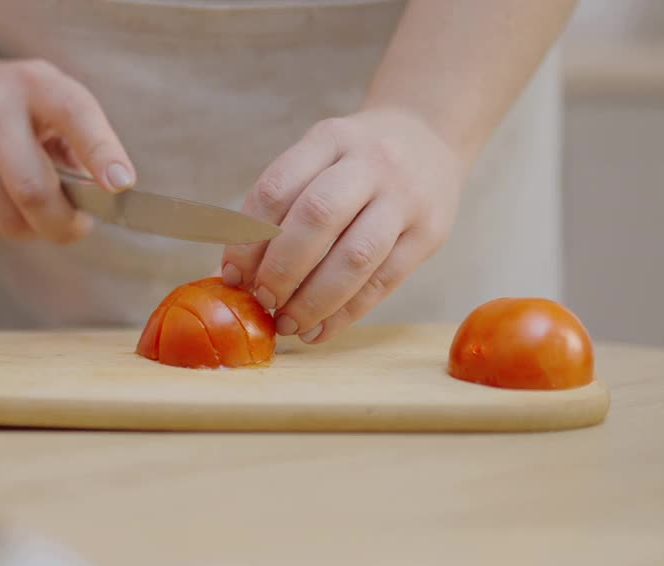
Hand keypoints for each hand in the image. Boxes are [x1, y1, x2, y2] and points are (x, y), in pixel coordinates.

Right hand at [0, 57, 135, 243]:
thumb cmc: (15, 102)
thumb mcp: (52, 96)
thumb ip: (82, 139)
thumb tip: (105, 195)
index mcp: (35, 84)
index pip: (74, 115)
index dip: (101, 153)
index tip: (121, 185)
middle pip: (32, 189)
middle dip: (63, 224)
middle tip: (77, 226)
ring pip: (6, 218)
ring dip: (33, 229)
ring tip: (39, 213)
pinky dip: (3, 226)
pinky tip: (6, 203)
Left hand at [222, 110, 462, 343]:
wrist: (430, 138)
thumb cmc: (357, 162)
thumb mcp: (319, 158)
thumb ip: (281, 206)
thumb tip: (235, 275)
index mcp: (330, 138)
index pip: (277, 189)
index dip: (248, 239)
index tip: (233, 276)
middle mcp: (371, 163)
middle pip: (317, 218)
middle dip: (281, 269)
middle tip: (263, 301)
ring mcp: (405, 198)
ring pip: (355, 257)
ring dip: (314, 300)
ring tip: (288, 324)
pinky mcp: (429, 233)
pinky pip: (383, 282)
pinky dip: (345, 313)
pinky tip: (320, 330)